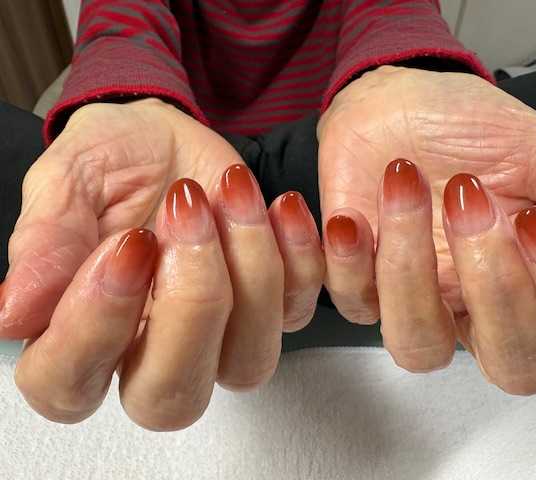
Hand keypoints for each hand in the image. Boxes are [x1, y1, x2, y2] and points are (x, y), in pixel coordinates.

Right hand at [1, 99, 323, 428]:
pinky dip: (299, 257)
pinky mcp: (273, 306)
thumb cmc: (111, 162)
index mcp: (81, 335)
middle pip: (172, 398)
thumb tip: (12, 315)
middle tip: (184, 214)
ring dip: (251, 273)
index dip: (94, 326)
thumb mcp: (68, 181)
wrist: (165, 138)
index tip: (125, 245)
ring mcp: (219, 337)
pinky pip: (301, 310)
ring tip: (228, 191)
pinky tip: (278, 205)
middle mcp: (151, 353)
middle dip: (190, 305)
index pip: (69, 383)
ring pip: (249, 362)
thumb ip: (46, 242)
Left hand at [318, 66, 535, 393]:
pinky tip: (351, 215)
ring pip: (419, 348)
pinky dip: (347, 259)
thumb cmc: (473, 132)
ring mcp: (421, 302)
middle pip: (514, 367)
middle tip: (475, 206)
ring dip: (410, 269)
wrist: (398, 105)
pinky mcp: (362, 285)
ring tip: (407, 185)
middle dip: (498, 291)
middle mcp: (484, 308)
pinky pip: (352, 303)